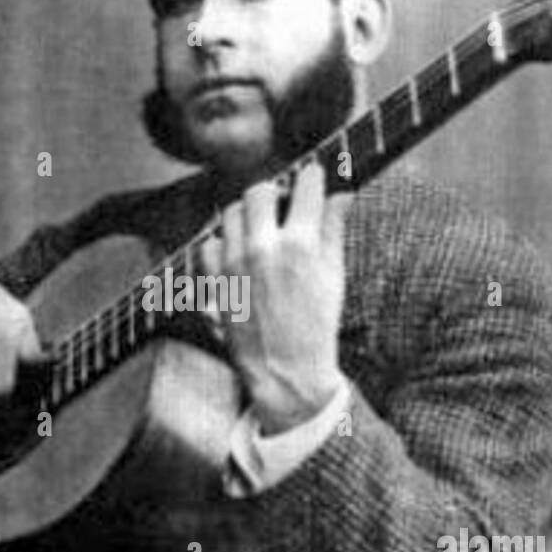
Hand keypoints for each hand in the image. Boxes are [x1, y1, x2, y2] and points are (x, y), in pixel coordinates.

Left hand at [199, 161, 350, 434]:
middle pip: (259, 190)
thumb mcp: (334, 276)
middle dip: (274, 192)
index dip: (313, 179)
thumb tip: (342, 193)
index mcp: (300, 244)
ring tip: (260, 230)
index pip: (305, 185)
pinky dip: (223, 244)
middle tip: (283, 205)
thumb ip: (334, 229)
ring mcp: (233, 264)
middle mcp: (262, 248)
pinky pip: (210, 244)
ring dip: (246, 215)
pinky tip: (238, 255)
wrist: (286, 373)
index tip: (314, 181)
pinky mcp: (214, 282)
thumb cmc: (316, 326)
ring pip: (229, 213)